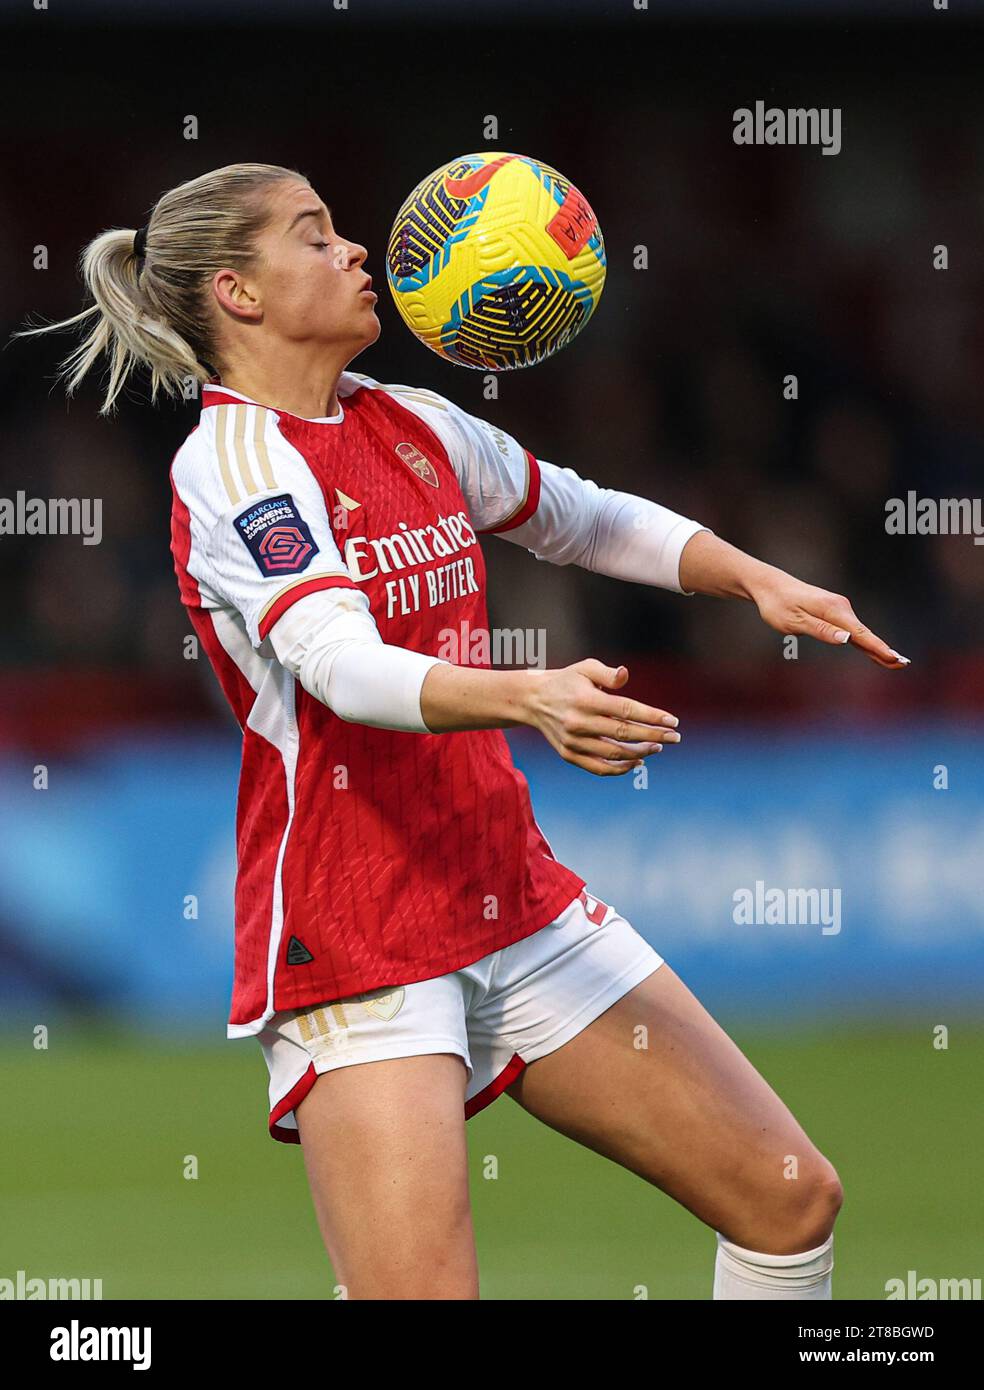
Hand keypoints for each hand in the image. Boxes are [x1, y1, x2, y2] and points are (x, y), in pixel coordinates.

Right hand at [522, 659, 681, 775]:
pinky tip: (637, 761)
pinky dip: (620, 769)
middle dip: (654, 736)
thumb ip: (608, 674)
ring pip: (614, 754)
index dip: (652, 717)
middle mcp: (579, 723)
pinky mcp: (568, 754)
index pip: (626, 710)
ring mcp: (573, 742)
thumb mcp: (585, 668)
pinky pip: (598, 768)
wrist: (533, 700)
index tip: (673, 721)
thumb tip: (625, 675)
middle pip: (624, 733)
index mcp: (586, 700)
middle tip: (675, 737)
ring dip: (640, 752)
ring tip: (658, 746)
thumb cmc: (567, 681)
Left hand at [750, 569, 908, 668]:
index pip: (860, 634)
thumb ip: (822, 631)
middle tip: (904, 664)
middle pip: (865, 634)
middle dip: (883, 650)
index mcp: (832, 610)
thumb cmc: (778, 605)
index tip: (894, 657)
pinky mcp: (834, 612)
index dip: (878, 648)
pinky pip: (853, 630)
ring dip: (876, 648)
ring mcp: (839, 609)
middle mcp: (841, 608)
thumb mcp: (795, 621)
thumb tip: (847, 640)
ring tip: (894, 662)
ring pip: (860, 633)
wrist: (771, 586)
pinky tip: (873, 650)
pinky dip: (864, 641)